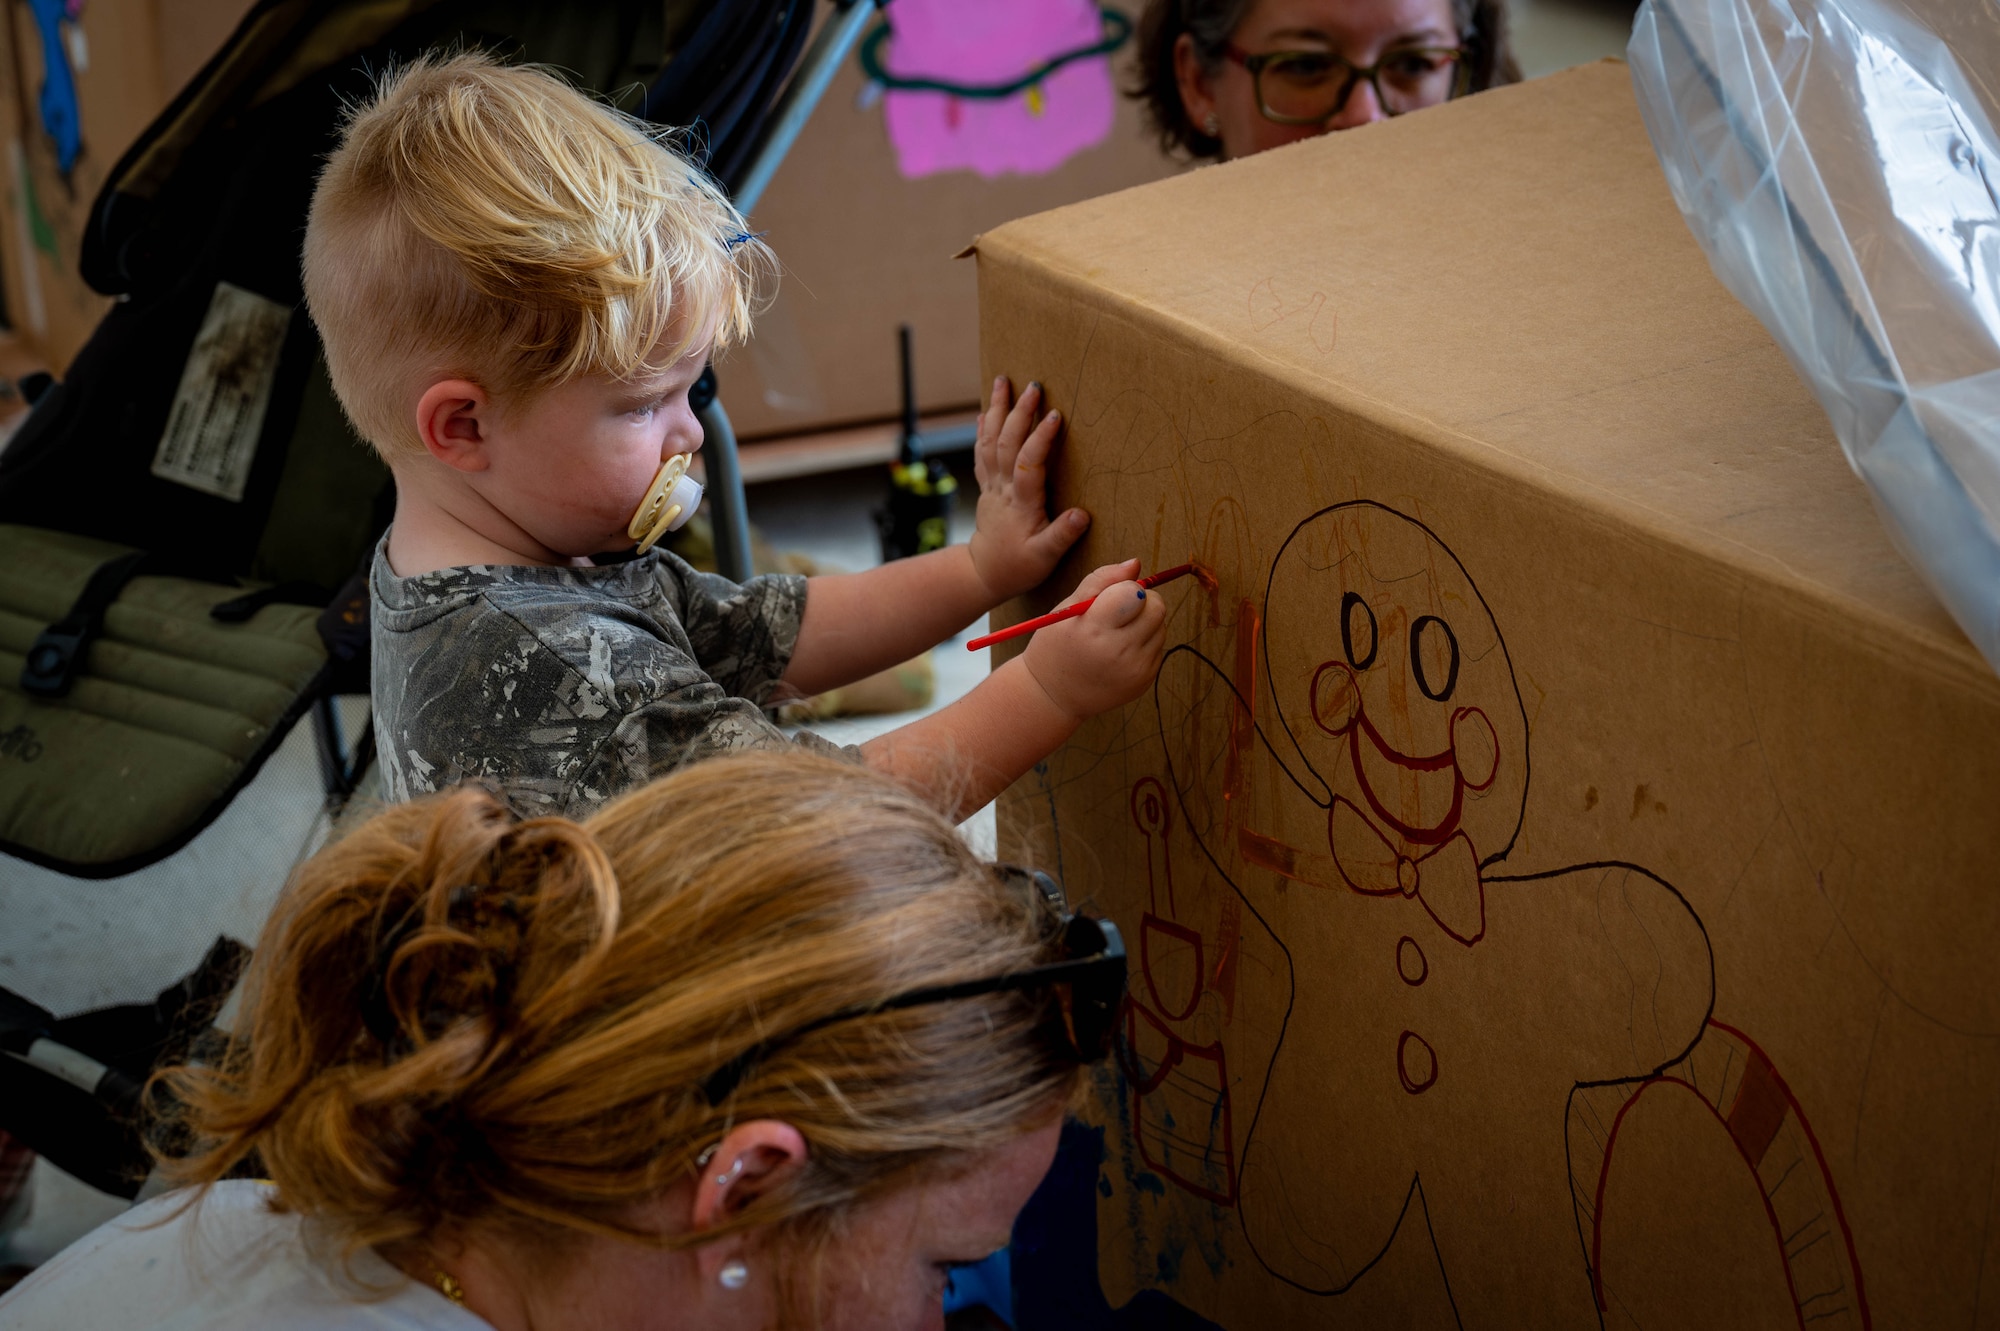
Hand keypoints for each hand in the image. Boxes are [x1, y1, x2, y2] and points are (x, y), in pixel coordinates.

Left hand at [967, 377, 1090, 601]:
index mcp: (1021, 504)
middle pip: (1006, 444)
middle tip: (1032, 385)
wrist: (983, 574)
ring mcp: (991, 486)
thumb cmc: (1018, 567)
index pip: (1028, 464)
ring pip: (990, 442)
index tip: (1055, 415)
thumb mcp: (1045, 558)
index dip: (1040, 438)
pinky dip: (982, 428)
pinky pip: (981, 451)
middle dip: (1019, 412)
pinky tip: (985, 410)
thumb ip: (1062, 536)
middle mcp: (1002, 490)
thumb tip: (1081, 515)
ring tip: (1002, 381)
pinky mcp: (986, 486)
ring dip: (996, 410)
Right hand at [1021, 559, 1168, 721]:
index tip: (1112, 596)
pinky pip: (1158, 647)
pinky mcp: (1144, 681)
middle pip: (1156, 608)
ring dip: (1144, 622)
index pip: (1135, 593)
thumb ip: (1101, 580)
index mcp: (1094, 629)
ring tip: (1117, 633)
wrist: (1053, 695)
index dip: (1126, 588)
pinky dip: (1144, 643)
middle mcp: (1118, 652)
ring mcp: (1134, 670)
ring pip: (1161, 626)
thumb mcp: (1068, 607)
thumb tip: (1135, 563)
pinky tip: (1120, 651)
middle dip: (1142, 601)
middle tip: (1120, 610)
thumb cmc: (1056, 644)